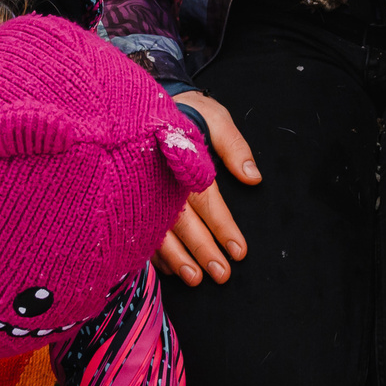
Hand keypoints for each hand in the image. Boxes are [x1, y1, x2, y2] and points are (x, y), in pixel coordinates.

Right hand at [159, 92, 257, 285]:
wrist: (142, 105)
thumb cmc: (185, 113)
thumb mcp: (214, 118)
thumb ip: (234, 147)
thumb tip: (253, 178)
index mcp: (185, 164)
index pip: (208, 202)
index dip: (223, 228)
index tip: (239, 251)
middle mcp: (161, 183)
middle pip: (185, 224)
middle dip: (203, 251)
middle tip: (221, 274)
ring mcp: (143, 194)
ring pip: (160, 233)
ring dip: (177, 258)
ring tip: (194, 279)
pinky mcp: (132, 201)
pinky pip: (140, 231)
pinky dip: (153, 253)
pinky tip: (168, 269)